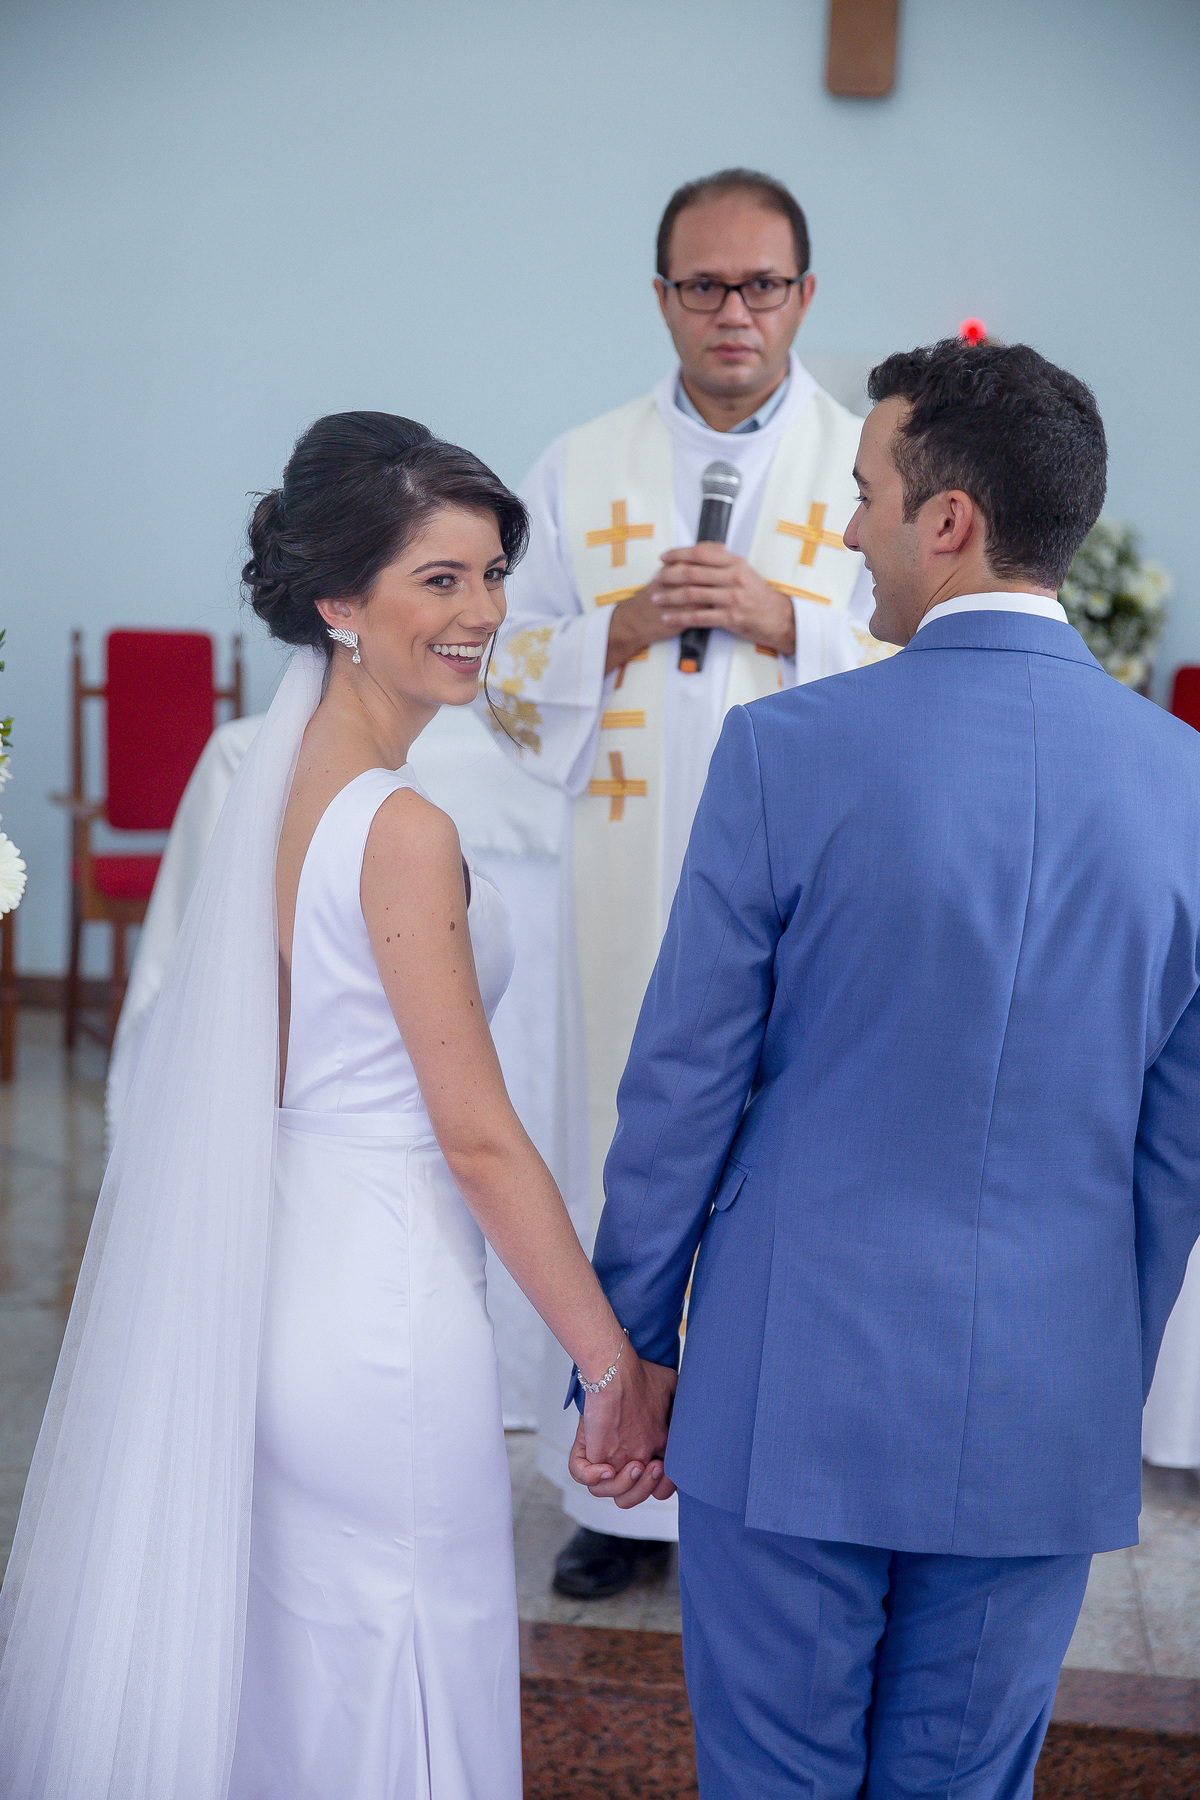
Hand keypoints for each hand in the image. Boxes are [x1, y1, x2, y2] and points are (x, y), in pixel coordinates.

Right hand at [568, 1352, 677, 1508]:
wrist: (616, 1371)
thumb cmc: (639, 1373)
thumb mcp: (671, 1384)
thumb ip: (679, 1400)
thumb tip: (688, 1403)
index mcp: (661, 1442)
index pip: (670, 1480)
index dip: (665, 1484)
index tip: (657, 1467)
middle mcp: (642, 1454)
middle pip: (646, 1493)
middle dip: (645, 1487)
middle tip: (641, 1466)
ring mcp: (620, 1457)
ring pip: (619, 1496)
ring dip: (621, 1486)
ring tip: (618, 1467)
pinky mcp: (597, 1454)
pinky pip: (588, 1480)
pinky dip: (593, 1478)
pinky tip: (601, 1468)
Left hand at [604, 545, 794, 672]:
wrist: (778, 618)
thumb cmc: (758, 595)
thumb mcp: (744, 571)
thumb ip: (723, 560)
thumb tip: (704, 548)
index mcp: (735, 563)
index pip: (701, 553)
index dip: (679, 554)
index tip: (664, 557)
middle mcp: (733, 578)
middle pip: (693, 573)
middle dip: (669, 575)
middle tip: (655, 578)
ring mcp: (732, 598)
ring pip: (692, 594)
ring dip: (670, 597)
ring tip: (656, 599)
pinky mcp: (730, 618)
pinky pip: (699, 616)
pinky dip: (680, 617)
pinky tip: (668, 617)